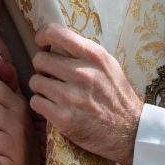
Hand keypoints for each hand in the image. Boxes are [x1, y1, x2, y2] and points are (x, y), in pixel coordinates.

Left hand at [29, 25, 141, 164]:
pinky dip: (41, 104)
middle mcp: (83, 74)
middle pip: (40, 59)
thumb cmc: (117, 97)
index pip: (56, 33)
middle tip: (51, 75)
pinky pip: (36, 102)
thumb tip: (56, 43)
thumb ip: (85, 53)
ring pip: (35, 81)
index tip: (43, 44)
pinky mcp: (63, 118)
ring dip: (41, 87)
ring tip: (53, 92)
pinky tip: (52, 106)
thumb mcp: (109, 66)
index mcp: (94, 57)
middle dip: (42, 67)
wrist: (129, 131)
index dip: (43, 36)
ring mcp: (72, 97)